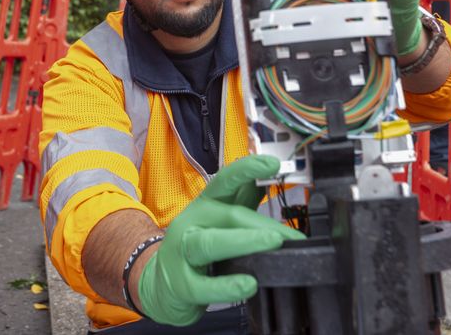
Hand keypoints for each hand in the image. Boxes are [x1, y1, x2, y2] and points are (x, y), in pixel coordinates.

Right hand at [136, 155, 303, 325]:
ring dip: (244, 241)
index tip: (273, 164)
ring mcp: (181, 253)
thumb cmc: (194, 248)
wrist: (160, 284)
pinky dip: (227, 286)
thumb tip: (266, 180)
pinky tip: (248, 285)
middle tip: (290, 235)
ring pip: (210, 243)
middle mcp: (191, 223)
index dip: (248, 169)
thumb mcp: (217, 220)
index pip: (225, 180)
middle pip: (227, 215)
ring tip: (272, 244)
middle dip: (262, 224)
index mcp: (204, 205)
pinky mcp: (180, 284)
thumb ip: (241, 201)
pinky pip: (203, 285)